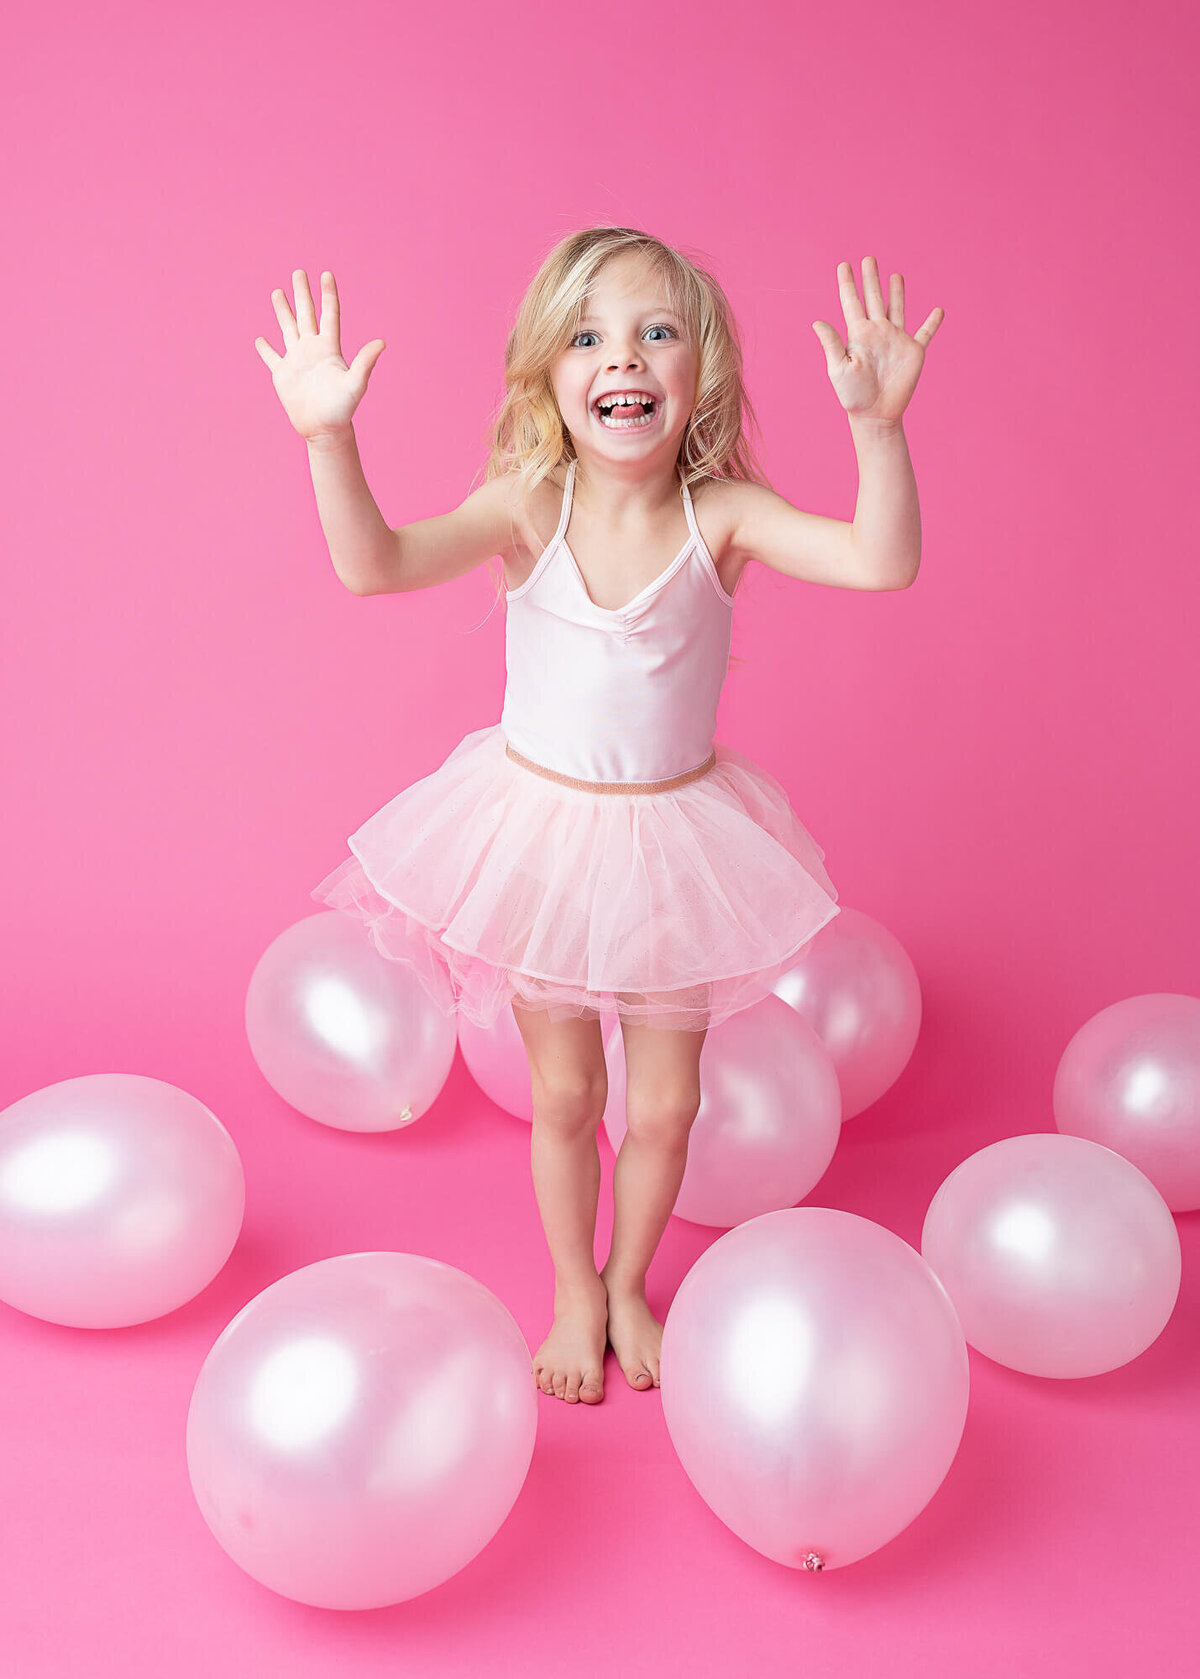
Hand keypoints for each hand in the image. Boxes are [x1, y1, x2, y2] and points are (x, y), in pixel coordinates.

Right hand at [254, 269, 385, 442]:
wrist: (324, 430)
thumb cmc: (342, 409)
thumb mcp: (356, 384)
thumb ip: (365, 362)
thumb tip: (382, 343)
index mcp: (329, 348)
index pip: (329, 315)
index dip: (328, 295)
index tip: (326, 274)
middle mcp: (312, 349)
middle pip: (306, 315)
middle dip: (302, 293)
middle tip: (298, 272)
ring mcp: (296, 361)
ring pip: (287, 329)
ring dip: (282, 311)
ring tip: (277, 292)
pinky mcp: (282, 375)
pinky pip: (271, 358)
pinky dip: (265, 349)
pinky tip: (260, 339)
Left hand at [811, 258, 942, 424]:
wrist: (875, 414)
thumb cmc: (853, 396)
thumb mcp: (839, 369)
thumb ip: (831, 344)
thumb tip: (817, 322)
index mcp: (858, 334)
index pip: (851, 302)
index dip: (847, 284)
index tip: (843, 265)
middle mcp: (877, 332)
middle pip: (873, 298)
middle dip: (871, 279)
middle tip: (868, 259)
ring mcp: (896, 340)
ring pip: (897, 308)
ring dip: (897, 292)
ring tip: (895, 275)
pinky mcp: (913, 352)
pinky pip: (925, 333)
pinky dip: (932, 322)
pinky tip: (938, 310)